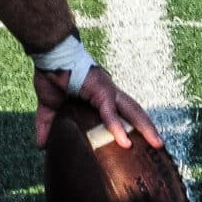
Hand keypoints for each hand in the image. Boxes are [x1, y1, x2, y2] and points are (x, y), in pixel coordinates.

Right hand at [33, 60, 163, 151]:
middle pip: (134, 113)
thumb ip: (47, 126)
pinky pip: (110, 112)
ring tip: (156, 143)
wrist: (48, 56)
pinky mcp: (101, 90)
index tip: (143, 142)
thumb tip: (42, 146)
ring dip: (145, 127)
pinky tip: (124, 142)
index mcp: (99, 98)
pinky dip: (117, 127)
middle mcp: (108, 94)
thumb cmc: (50, 75)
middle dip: (147, 129)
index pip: (122, 115)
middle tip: (160, 145)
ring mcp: (107, 91)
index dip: (133, 127)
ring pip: (132, 112)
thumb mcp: (49, 107)